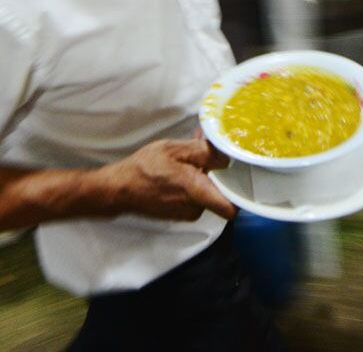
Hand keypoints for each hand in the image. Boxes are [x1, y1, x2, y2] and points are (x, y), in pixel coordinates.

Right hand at [97, 139, 235, 220]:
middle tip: (208, 153)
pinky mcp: (178, 213)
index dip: (240, 193)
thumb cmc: (144, 169)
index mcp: (197, 193)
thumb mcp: (175, 150)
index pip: (232, 207)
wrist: (119, 188)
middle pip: (219, 194)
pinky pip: (194, 197)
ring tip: (188, 157)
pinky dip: (192, 182)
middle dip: (216, 174)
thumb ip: (204, 152)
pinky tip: (180, 168)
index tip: (242, 176)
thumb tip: (226, 157)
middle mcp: (195, 208)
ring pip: (205, 193)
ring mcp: (186, 213)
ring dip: (202, 176)